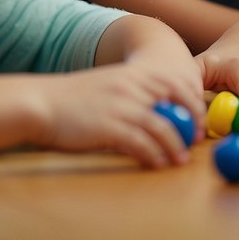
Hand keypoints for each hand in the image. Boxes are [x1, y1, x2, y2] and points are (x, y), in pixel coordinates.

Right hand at [30, 60, 203, 168]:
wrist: (40, 102)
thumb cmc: (73, 99)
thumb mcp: (109, 85)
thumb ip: (133, 92)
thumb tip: (159, 108)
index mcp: (133, 74)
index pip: (175, 83)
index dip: (192, 102)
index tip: (198, 119)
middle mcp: (131, 87)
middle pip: (175, 104)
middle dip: (190, 124)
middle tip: (196, 141)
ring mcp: (121, 107)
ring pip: (162, 127)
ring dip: (176, 145)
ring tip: (180, 159)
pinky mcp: (109, 128)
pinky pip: (141, 144)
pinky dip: (154, 155)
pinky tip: (158, 164)